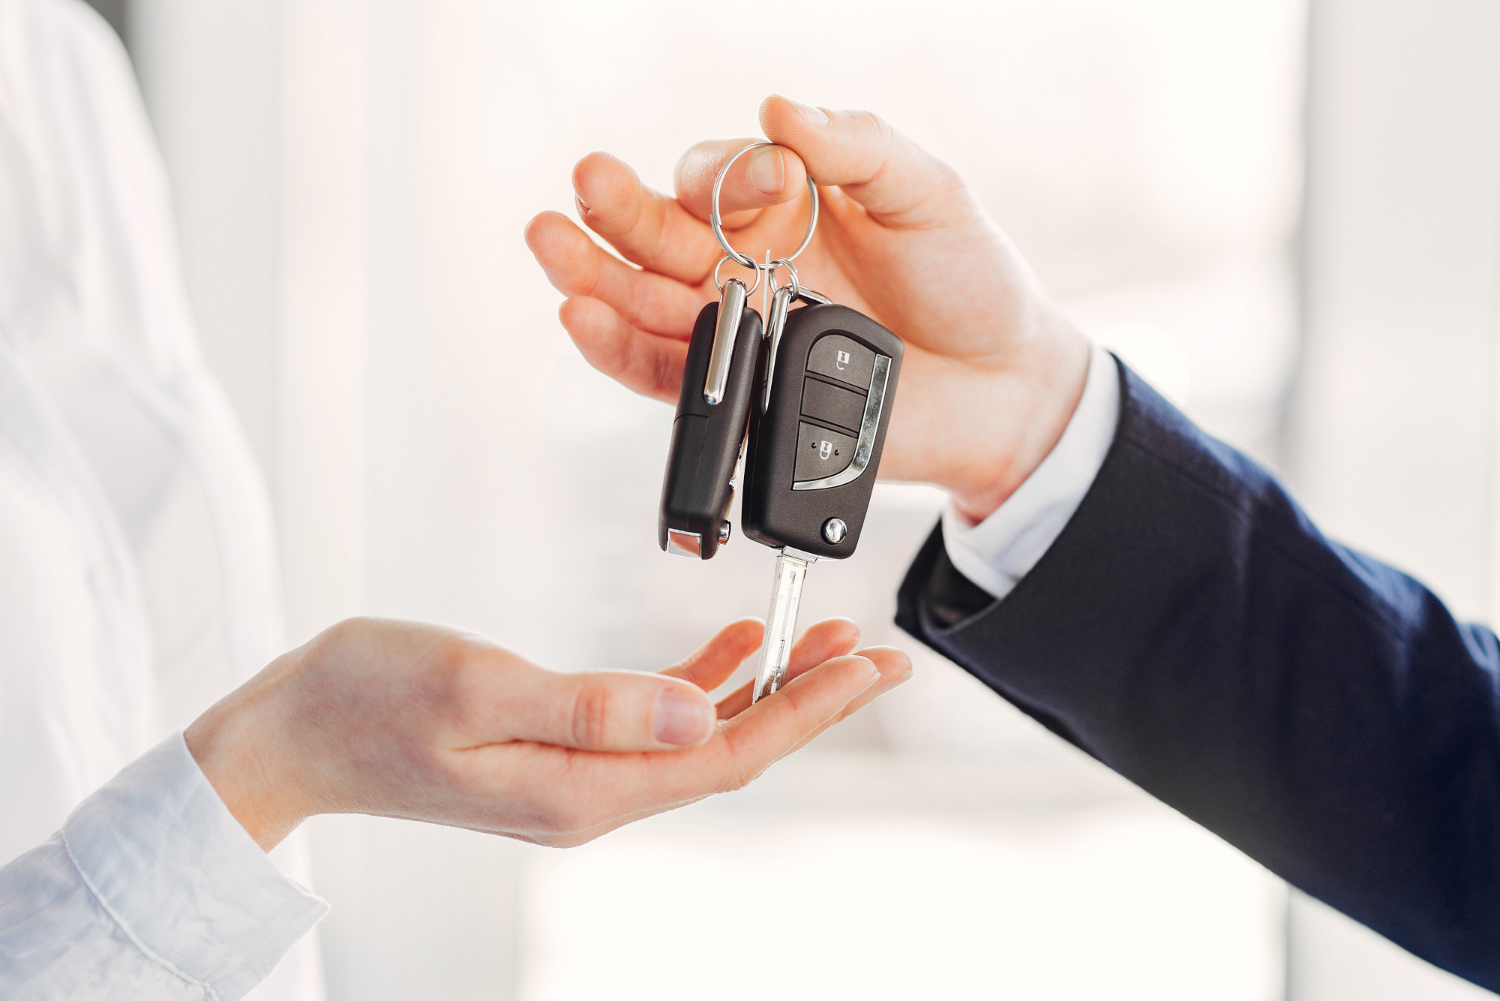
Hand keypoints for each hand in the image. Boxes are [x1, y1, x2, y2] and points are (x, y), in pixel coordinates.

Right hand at [185, 616, 907, 849]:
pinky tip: (735, 650)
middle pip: (731, 748)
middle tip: (882, 654)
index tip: (872, 667)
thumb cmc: (366, 699)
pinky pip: (656, 719)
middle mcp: (593, 794)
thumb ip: (594, 707)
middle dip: (812, 700)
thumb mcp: (477, 687)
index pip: (725, 754)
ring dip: (768, 688)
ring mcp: (577, 774)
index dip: (808, 710)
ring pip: (702, 734)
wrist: (290, 732)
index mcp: (583, 788)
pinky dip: (704, 681)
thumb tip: (701, 714)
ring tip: (830, 640)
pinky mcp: (560, 746)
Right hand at [526, 95, 1092, 523]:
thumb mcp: (928, 194)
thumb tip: (778, 109)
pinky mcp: (739, 397)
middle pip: (657, 234)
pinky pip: (665, 376)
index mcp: (781, 207)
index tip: (770, 187)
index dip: (722, 177)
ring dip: (593, 276)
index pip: (716, 177)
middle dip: (617, 210)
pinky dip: (619, 351)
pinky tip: (585, 319)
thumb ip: (857, 147)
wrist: (1004, 389)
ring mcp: (738, 332)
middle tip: (586, 184)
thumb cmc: (971, 281)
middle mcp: (745, 265)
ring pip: (644, 303)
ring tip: (551, 247)